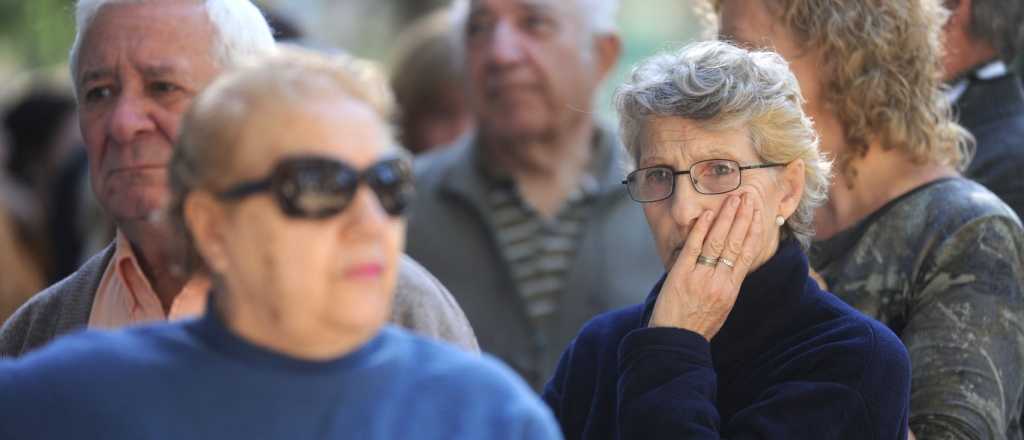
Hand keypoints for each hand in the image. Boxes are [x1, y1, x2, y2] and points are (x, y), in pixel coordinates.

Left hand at [648, 192, 763, 339]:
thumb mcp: (722, 307)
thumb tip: (733, 264)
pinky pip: (693, 248)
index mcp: (731, 289)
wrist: (675, 340)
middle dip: (743, 217)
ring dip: (726, 218)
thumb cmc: (698, 325)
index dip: (753, 231)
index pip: (747, 254)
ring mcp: (700, 277)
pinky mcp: (681, 275)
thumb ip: (728, 284)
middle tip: (747, 196)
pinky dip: (701, 230)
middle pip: (735, 243)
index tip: (758, 214)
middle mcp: (719, 281)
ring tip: (733, 199)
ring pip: (717, 242)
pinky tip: (708, 215)